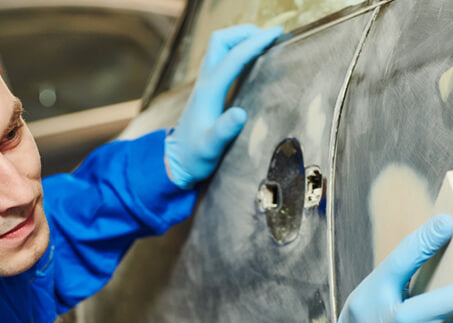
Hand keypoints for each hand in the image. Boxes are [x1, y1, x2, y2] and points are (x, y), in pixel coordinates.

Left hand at [164, 24, 282, 188]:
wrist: (176, 160)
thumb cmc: (195, 156)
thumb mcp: (210, 148)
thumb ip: (224, 131)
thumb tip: (240, 113)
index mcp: (209, 91)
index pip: (233, 57)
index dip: (255, 43)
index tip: (276, 34)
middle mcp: (205, 82)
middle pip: (220, 40)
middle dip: (245, 32)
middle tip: (270, 35)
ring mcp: (204, 83)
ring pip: (219, 46)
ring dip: (240, 38)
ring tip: (264, 41)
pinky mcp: (207, 88)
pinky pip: (221, 58)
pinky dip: (237, 49)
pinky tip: (251, 57)